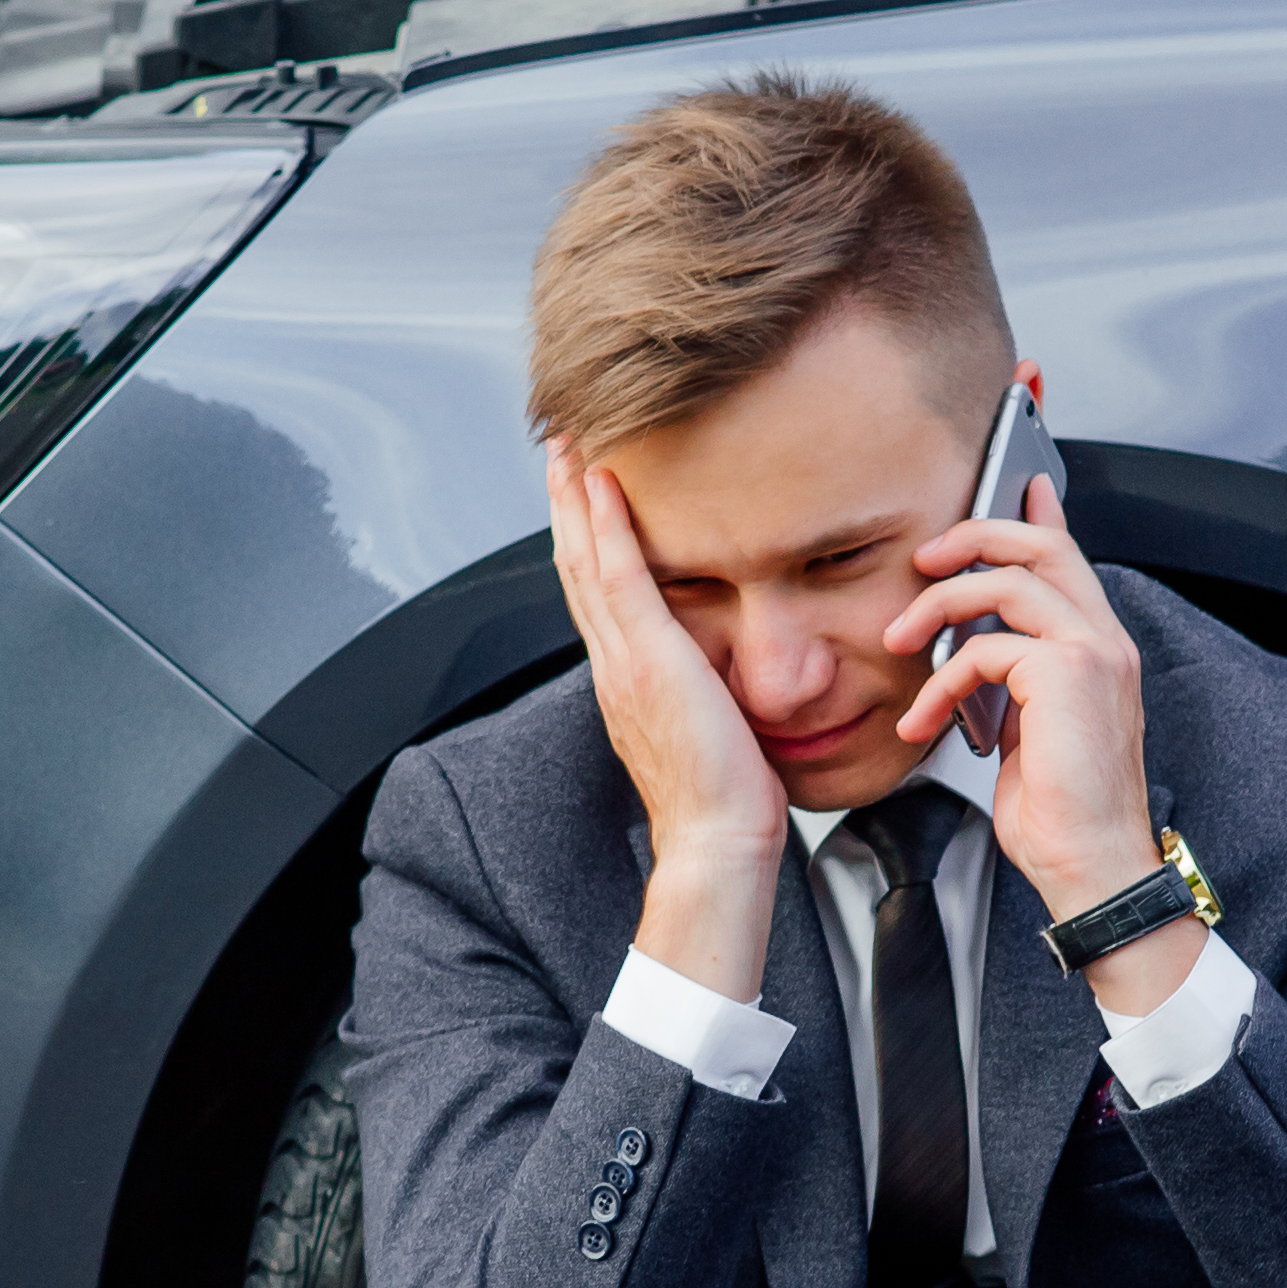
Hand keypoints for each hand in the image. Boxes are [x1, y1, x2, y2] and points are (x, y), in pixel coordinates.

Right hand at [552, 439, 782, 1003]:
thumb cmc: (728, 801)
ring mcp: (624, 661)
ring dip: (574, 497)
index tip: (581, 489)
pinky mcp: (648, 661)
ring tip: (568, 444)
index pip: (597, 592)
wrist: (718, 843)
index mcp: (625, 680)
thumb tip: (724, 671)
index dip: (583, 536)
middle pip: (576, 565)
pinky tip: (600, 482)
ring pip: (585, 561)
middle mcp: (613, 665)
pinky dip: (606, 527)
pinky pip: (620, 578)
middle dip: (565, 502)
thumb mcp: (712, 727)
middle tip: (559, 445)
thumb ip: (705, 690)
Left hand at [885, 451, 1202, 1015]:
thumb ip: (1013, 682)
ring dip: (938, 605)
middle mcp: (1104, 642)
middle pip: (1040, 546)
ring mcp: (1091, 654)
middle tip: (924, 559)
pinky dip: (940, 681)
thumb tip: (979, 656)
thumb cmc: (1064, 815)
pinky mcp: (1065, 675)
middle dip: (973, 536)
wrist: (1093, 867)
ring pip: (1005, 582)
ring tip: (901, 641)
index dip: (1037, 516)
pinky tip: (924, 720)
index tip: (1015, 486)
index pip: (1069, 559)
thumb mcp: (1030, 732)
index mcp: (1101, 650)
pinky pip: (984, 648)